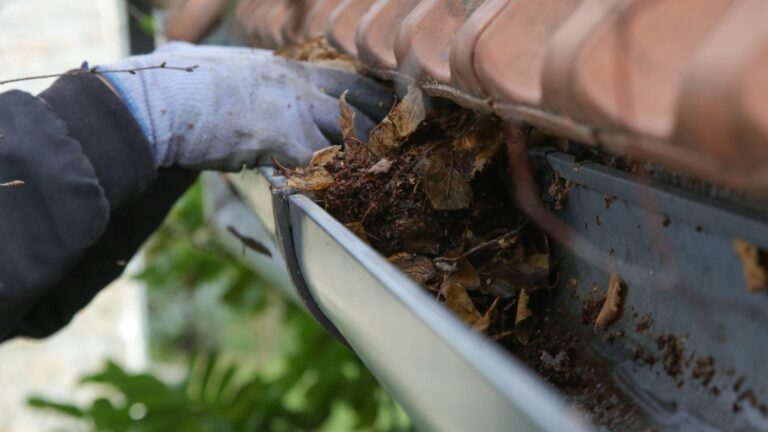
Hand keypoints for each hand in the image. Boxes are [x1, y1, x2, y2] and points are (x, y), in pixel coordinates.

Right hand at [102, 42, 391, 169]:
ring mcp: (294, 109)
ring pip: (348, 133)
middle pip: (357, 100)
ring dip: (363, 155)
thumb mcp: (202, 60)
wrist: (159, 100)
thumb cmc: (173, 80)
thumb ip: (213, 62)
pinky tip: (344, 193)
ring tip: (384, 174)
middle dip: (380, 121)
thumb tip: (179, 50)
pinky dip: (334, 180)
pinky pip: (322, 164)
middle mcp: (296, 83)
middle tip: (400, 139)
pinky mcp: (283, 138)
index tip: (384, 105)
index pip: (342, 76)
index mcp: (282, 67)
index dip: (367, 93)